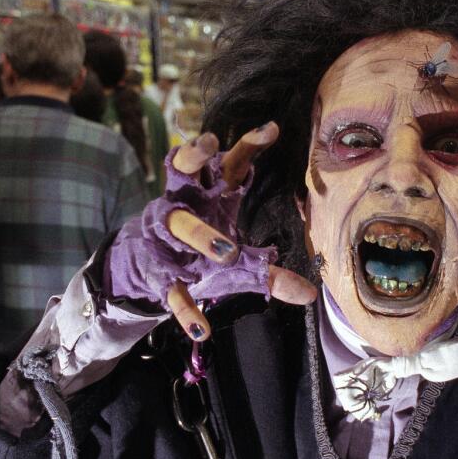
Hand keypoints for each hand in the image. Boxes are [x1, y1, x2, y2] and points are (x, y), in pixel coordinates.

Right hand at [105, 122, 316, 341]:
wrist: (145, 271)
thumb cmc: (199, 250)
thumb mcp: (237, 259)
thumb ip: (269, 271)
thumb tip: (311, 293)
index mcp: (207, 193)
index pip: (229, 163)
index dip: (248, 144)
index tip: (271, 129)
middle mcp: (182, 204)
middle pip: (181, 169)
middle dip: (193, 155)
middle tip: (209, 143)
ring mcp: (165, 235)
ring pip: (177, 222)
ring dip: (200, 234)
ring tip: (227, 251)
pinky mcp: (156, 270)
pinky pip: (170, 288)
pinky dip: (185, 309)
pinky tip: (202, 330)